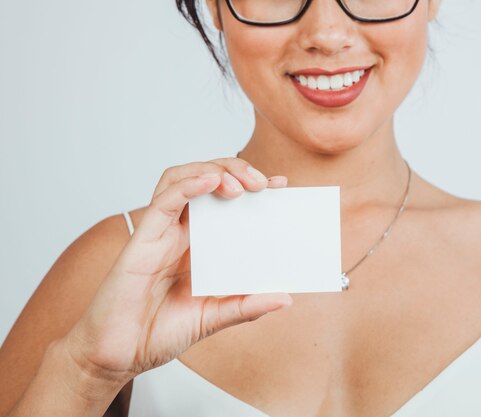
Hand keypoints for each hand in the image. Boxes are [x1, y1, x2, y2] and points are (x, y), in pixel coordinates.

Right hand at [61, 157, 292, 385]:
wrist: (119, 356)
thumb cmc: (158, 333)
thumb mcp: (214, 318)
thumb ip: (246, 307)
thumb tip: (284, 299)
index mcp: (200, 245)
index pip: (227, 202)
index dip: (251, 187)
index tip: (280, 186)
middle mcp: (181, 232)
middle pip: (206, 180)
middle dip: (236, 171)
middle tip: (262, 184)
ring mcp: (162, 232)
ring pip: (183, 179)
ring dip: (213, 171)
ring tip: (240, 183)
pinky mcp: (143, 238)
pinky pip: (165, 201)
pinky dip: (188, 185)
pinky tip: (210, 180)